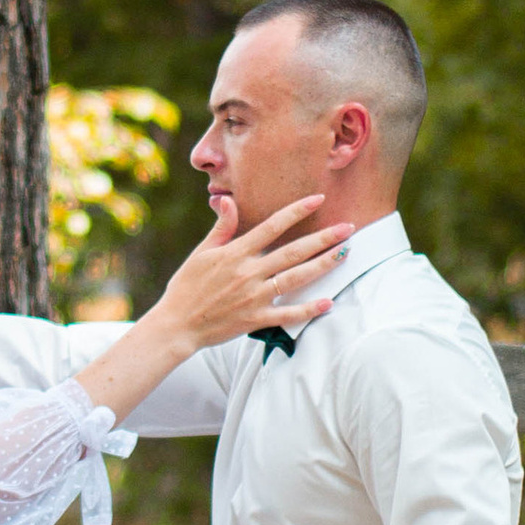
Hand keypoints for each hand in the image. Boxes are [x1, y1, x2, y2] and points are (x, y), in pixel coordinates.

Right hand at [154, 192, 351, 352]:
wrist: (177, 324)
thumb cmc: (187, 286)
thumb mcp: (201, 252)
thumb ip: (221, 227)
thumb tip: (227, 200)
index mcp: (235, 253)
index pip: (272, 226)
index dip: (296, 211)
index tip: (318, 199)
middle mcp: (248, 272)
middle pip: (293, 251)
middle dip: (322, 239)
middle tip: (348, 228)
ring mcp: (254, 297)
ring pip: (295, 279)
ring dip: (322, 266)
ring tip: (345, 255)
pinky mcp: (255, 319)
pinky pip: (286, 315)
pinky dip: (307, 310)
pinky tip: (328, 303)